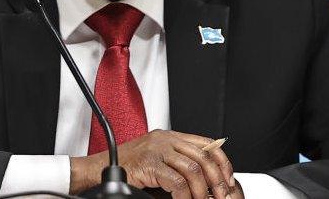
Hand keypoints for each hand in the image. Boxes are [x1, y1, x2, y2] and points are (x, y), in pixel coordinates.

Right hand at [70, 130, 239, 198]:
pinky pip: (176, 181)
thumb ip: (178, 163)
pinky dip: (184, 196)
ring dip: (201, 191)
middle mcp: (166, 139)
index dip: (222, 162)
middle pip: (204, 156)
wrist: (101, 168)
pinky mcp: (149, 163)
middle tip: (220, 195)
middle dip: (216, 180)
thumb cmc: (127, 167)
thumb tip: (205, 181)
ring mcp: (157, 149)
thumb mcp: (157, 159)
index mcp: (170, 136)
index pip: (207, 144)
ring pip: (193, 169)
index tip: (227, 180)